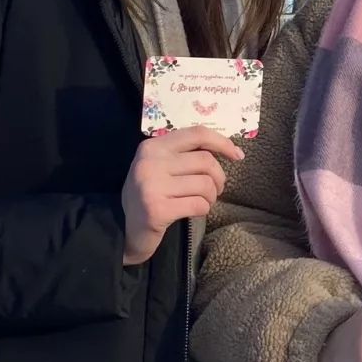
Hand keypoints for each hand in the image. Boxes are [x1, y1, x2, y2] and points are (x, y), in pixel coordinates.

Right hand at [121, 126, 242, 265]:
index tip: (238, 155)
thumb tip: (230, 149)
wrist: (123, 227)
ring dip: (211, 197)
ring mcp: (151, 186)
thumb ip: (185, 154)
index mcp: (152, 146)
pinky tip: (193, 212)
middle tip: (215, 190)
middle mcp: (150, 162)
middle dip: (219, 178)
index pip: (197, 134)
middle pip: (206, 161)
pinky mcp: (157, 209)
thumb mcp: (161, 166)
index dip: (222, 142)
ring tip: (202, 202)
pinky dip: (203, 209)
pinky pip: (198, 205)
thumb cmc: (151, 194)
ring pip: (205, 185)